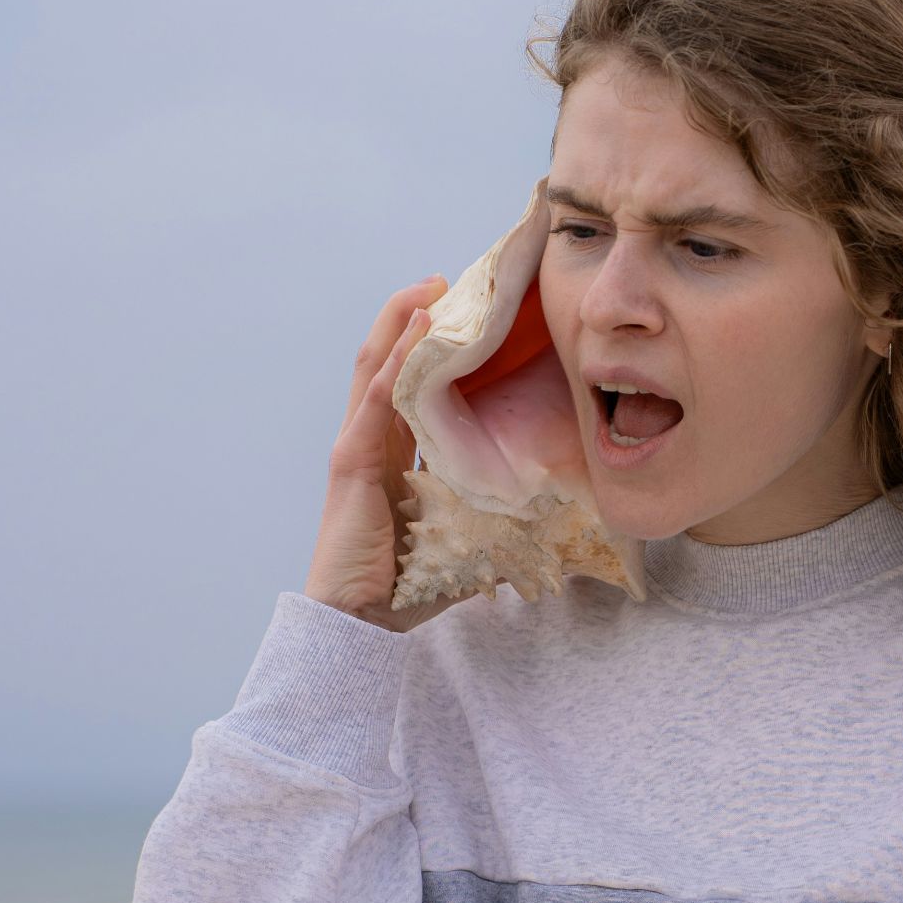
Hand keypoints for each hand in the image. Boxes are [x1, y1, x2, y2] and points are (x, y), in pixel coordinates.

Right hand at [304, 274, 464, 632]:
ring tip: (432, 287)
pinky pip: (376, 401)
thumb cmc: (408, 585)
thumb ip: (492, 518)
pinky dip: (397, 363)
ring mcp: (357, 445)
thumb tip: (550, 520)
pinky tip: (419, 334)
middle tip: (450, 281)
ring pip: (376, 366)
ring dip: (403, 322)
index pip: (410, 384)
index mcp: (395, 453)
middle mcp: (373, 440)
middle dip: (415, 317)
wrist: (359, 621)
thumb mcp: (461, 536)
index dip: (431, 346)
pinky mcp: (352, 461)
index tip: (466, 313)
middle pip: (388, 360)